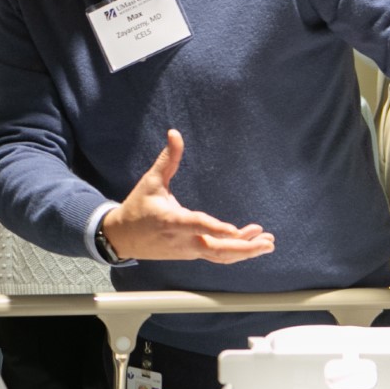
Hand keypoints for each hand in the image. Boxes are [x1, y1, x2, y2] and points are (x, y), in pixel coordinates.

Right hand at [102, 129, 274, 263]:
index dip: (216, 229)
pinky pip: (216, 255)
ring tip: (267, 243)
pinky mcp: (191, 253)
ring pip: (220, 256)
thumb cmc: (138, 207)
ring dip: (245, 251)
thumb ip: (167, 159)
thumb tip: (175, 132)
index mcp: (172, 221)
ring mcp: (188, 250)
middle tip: (267, 241)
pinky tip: (250, 241)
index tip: (235, 231)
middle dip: (244, 247)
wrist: (122, 238)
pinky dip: (235, 251)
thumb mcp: (151, 181)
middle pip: (217, 249)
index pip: (197, 226)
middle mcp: (183, 239)